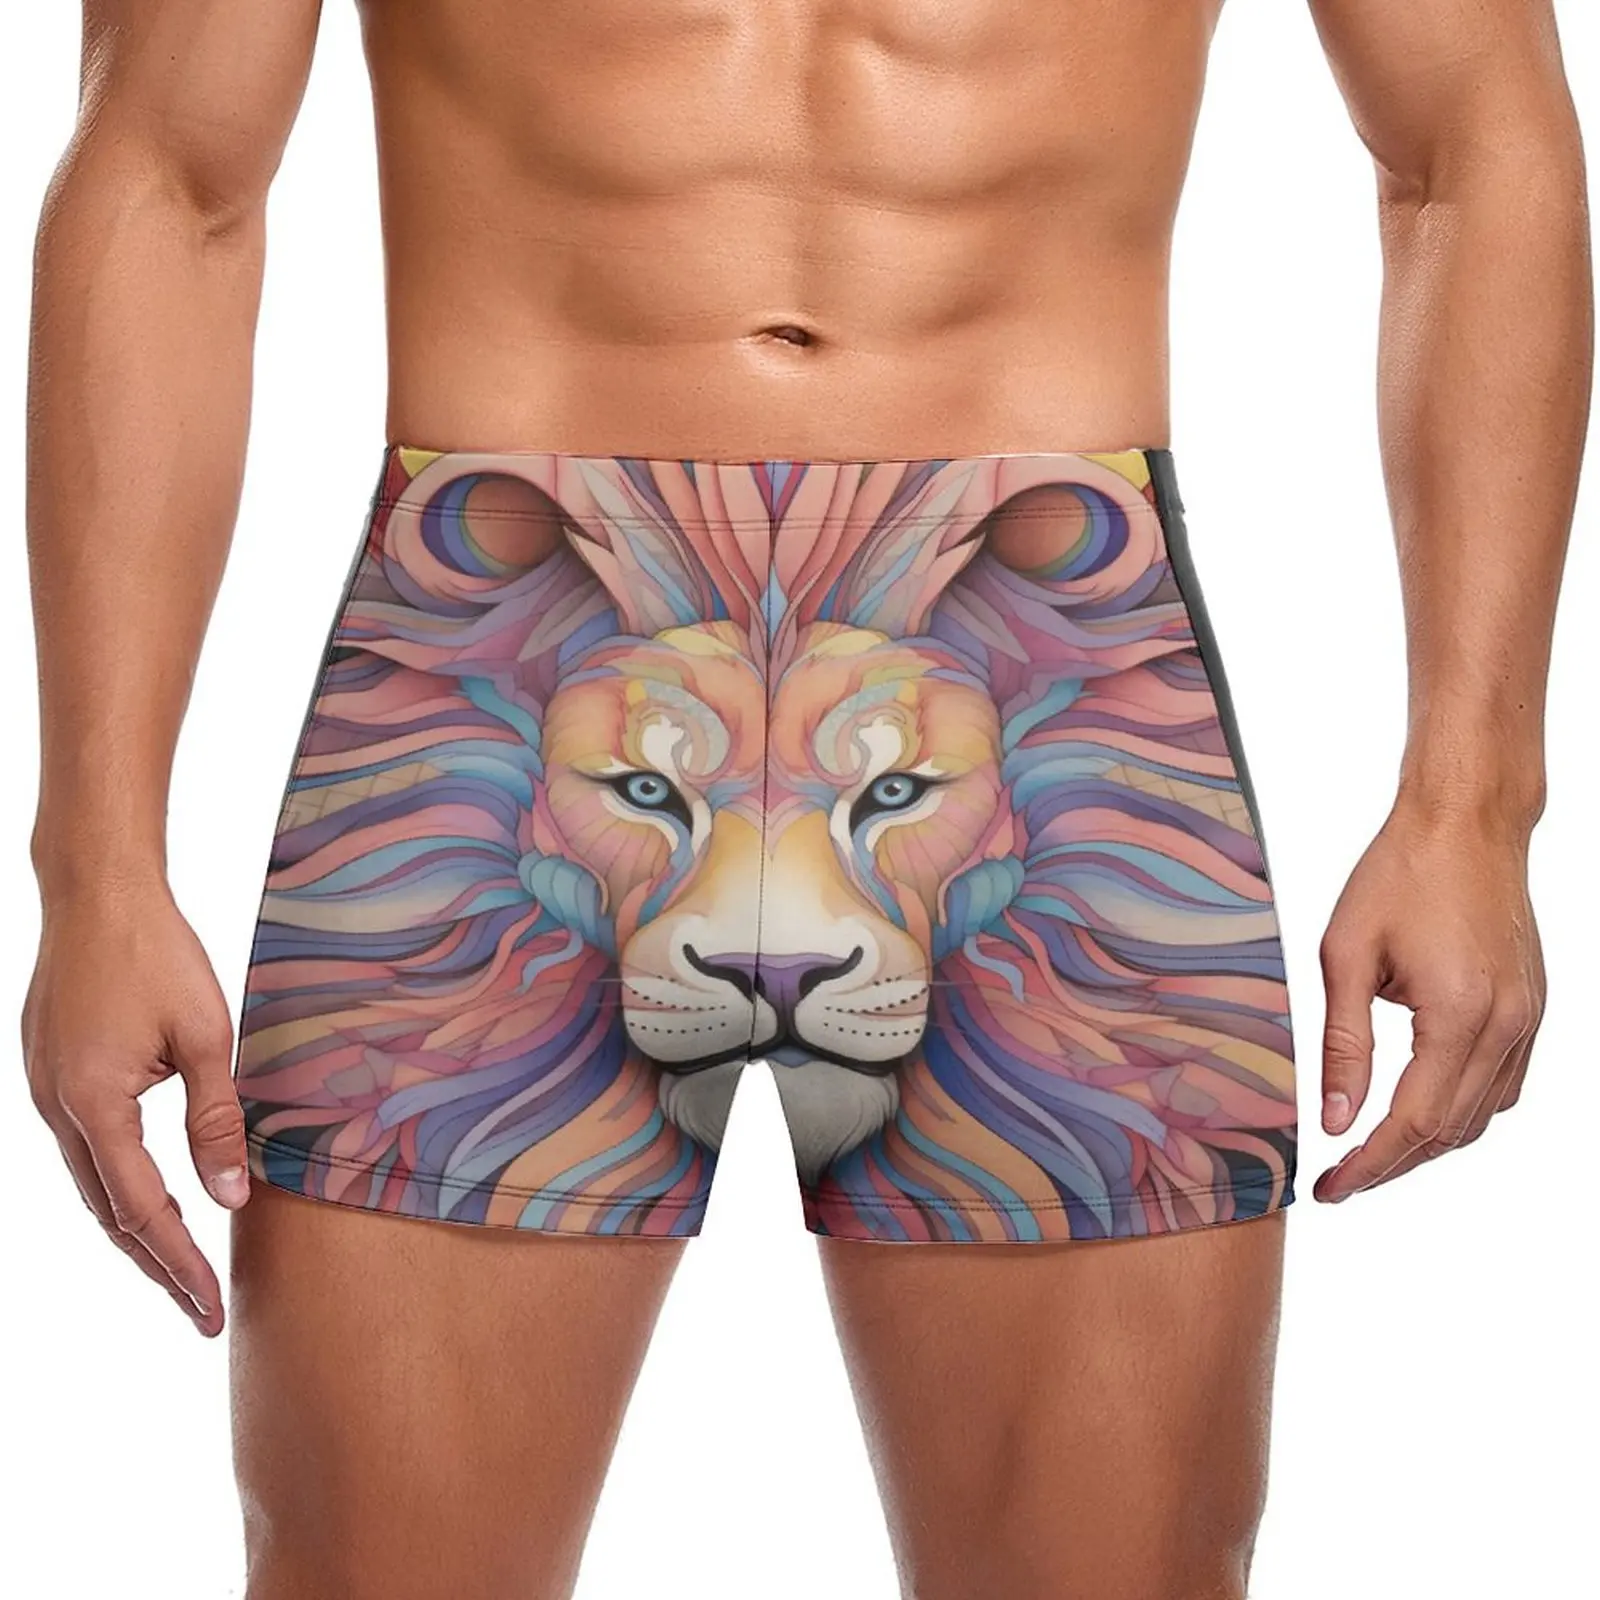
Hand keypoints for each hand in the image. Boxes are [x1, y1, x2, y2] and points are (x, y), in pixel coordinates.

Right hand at [22, 883, 248, 1334]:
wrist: (97, 893)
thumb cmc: (157, 953)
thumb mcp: (207, 1036)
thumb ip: (217, 1119)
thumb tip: (231, 1197)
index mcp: (94, 1104)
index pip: (141, 1211)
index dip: (178, 1265)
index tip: (208, 1309)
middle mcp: (57, 1108)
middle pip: (108, 1214)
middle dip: (156, 1265)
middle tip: (198, 1311)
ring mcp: (45, 1092)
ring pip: (93, 1185)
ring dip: (136, 1230)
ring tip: (181, 1270)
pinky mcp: (50, 1074)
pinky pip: (86, 1150)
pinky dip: (119, 1186)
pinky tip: (150, 1199)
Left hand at [1314, 799, 1544, 1203]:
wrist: (1466, 825)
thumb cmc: (1400, 875)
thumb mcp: (1346, 954)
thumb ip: (1343, 1043)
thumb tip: (1334, 1118)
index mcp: (1459, 1014)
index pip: (1413, 1121)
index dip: (1369, 1164)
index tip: (1331, 1187)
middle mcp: (1506, 1026)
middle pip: (1449, 1131)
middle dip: (1393, 1164)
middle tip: (1341, 1181)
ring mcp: (1529, 1020)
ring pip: (1481, 1116)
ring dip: (1427, 1145)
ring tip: (1371, 1155)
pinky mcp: (1533, 1009)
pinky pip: (1502, 1085)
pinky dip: (1461, 1112)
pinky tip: (1420, 1113)